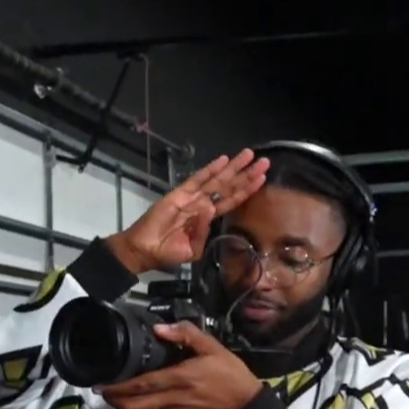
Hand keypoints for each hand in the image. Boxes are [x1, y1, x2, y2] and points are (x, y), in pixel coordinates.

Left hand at [98, 323, 263, 408]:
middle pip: (135, 406)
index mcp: (179, 378)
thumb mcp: (212, 346)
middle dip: (115, 401)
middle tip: (102, 391)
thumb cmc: (230, 372)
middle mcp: (173, 397)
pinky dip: (146, 403)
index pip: (142, 385)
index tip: (102, 384)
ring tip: (119, 389)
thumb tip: (160, 328)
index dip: (119, 387)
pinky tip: (145, 393)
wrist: (245, 403)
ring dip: (128, 402)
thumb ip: (186, 334)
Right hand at [106, 150, 268, 274]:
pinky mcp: (179, 194)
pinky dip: (210, 170)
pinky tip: (223, 160)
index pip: (232, 200)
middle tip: (264, 161)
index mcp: (208, 217)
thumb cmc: (168, 253)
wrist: (145, 250)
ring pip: (217, 180)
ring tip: (249, 155)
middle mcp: (203, 204)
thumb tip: (209, 209)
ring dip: (234, 168)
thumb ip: (203, 232)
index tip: (262, 178)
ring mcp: (192, 197)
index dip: (247, 189)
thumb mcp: (193, 250)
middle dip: (246, 173)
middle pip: (229, 186)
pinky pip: (197, 180)